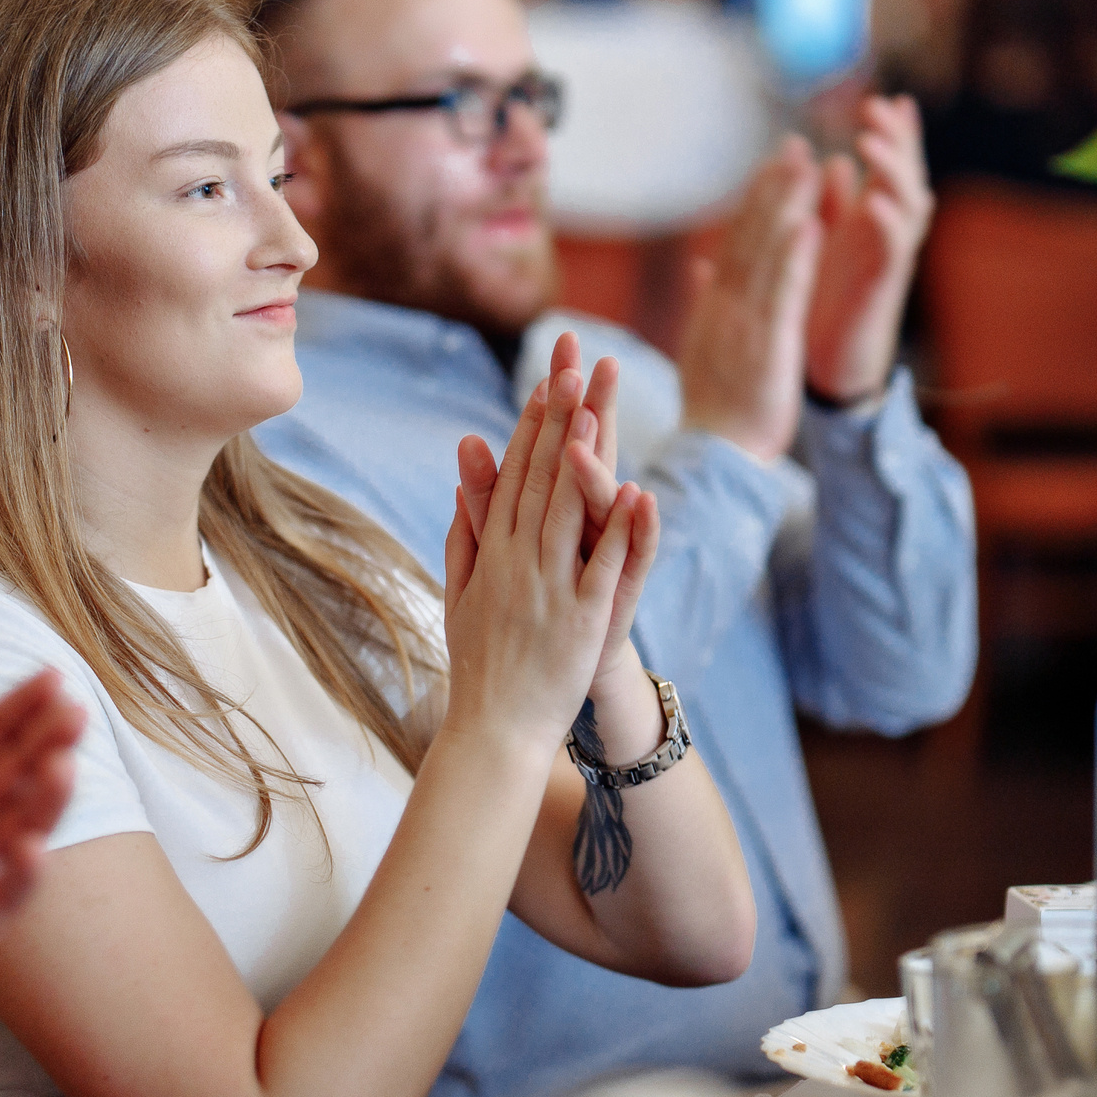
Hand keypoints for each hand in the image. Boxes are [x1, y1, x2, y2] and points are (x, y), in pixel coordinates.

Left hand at [0, 640, 82, 1006]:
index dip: (27, 705)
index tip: (56, 675)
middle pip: (24, 770)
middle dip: (53, 740)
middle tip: (75, 713)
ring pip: (26, 825)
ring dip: (50, 798)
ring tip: (64, 767)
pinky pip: (3, 896)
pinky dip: (24, 875)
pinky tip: (33, 849)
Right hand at [443, 360, 649, 757]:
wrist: (493, 730)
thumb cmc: (478, 664)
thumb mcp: (459, 595)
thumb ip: (465, 538)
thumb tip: (464, 484)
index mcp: (491, 554)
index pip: (514, 476)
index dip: (531, 427)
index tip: (546, 382)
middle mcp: (517, 563)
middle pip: (541, 479)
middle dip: (557, 420)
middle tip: (571, 366)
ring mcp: (550, 590)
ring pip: (569, 512)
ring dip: (583, 458)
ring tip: (594, 408)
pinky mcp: (583, 621)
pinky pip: (605, 569)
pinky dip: (621, 531)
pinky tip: (637, 493)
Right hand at [677, 137, 821, 461]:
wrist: (715, 454)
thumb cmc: (715, 409)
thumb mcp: (701, 350)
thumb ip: (703, 305)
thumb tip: (700, 271)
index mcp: (714, 308)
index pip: (735, 243)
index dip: (754, 201)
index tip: (772, 165)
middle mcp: (726, 307)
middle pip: (749, 237)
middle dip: (772, 188)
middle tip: (794, 146)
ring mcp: (745, 323)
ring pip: (767, 255)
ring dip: (787, 207)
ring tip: (808, 166)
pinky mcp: (769, 345)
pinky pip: (783, 294)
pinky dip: (795, 258)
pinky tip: (811, 224)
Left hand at [805, 95, 932, 403]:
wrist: (828, 370)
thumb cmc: (825, 306)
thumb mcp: (824, 246)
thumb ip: (827, 206)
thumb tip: (830, 163)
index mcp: (869, 222)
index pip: (886, 167)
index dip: (890, 134)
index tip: (884, 98)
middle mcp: (886, 236)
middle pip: (905, 174)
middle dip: (897, 139)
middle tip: (879, 105)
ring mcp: (889, 260)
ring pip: (906, 204)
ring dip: (890, 170)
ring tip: (869, 142)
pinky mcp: (884, 288)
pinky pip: (893, 250)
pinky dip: (885, 222)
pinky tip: (872, 201)